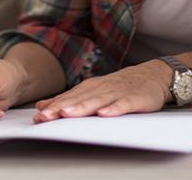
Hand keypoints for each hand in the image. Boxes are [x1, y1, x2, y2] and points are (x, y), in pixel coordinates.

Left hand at [33, 60, 170, 121]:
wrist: (153, 75)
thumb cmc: (121, 86)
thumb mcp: (93, 90)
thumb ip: (70, 98)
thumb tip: (42, 106)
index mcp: (91, 87)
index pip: (69, 98)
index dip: (54, 107)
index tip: (38, 117)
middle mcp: (102, 88)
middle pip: (79, 99)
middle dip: (62, 108)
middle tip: (46, 116)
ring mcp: (118, 92)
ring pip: (97, 101)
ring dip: (82, 107)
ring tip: (67, 114)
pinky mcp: (134, 98)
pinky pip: (123, 104)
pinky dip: (113, 109)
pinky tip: (104, 114)